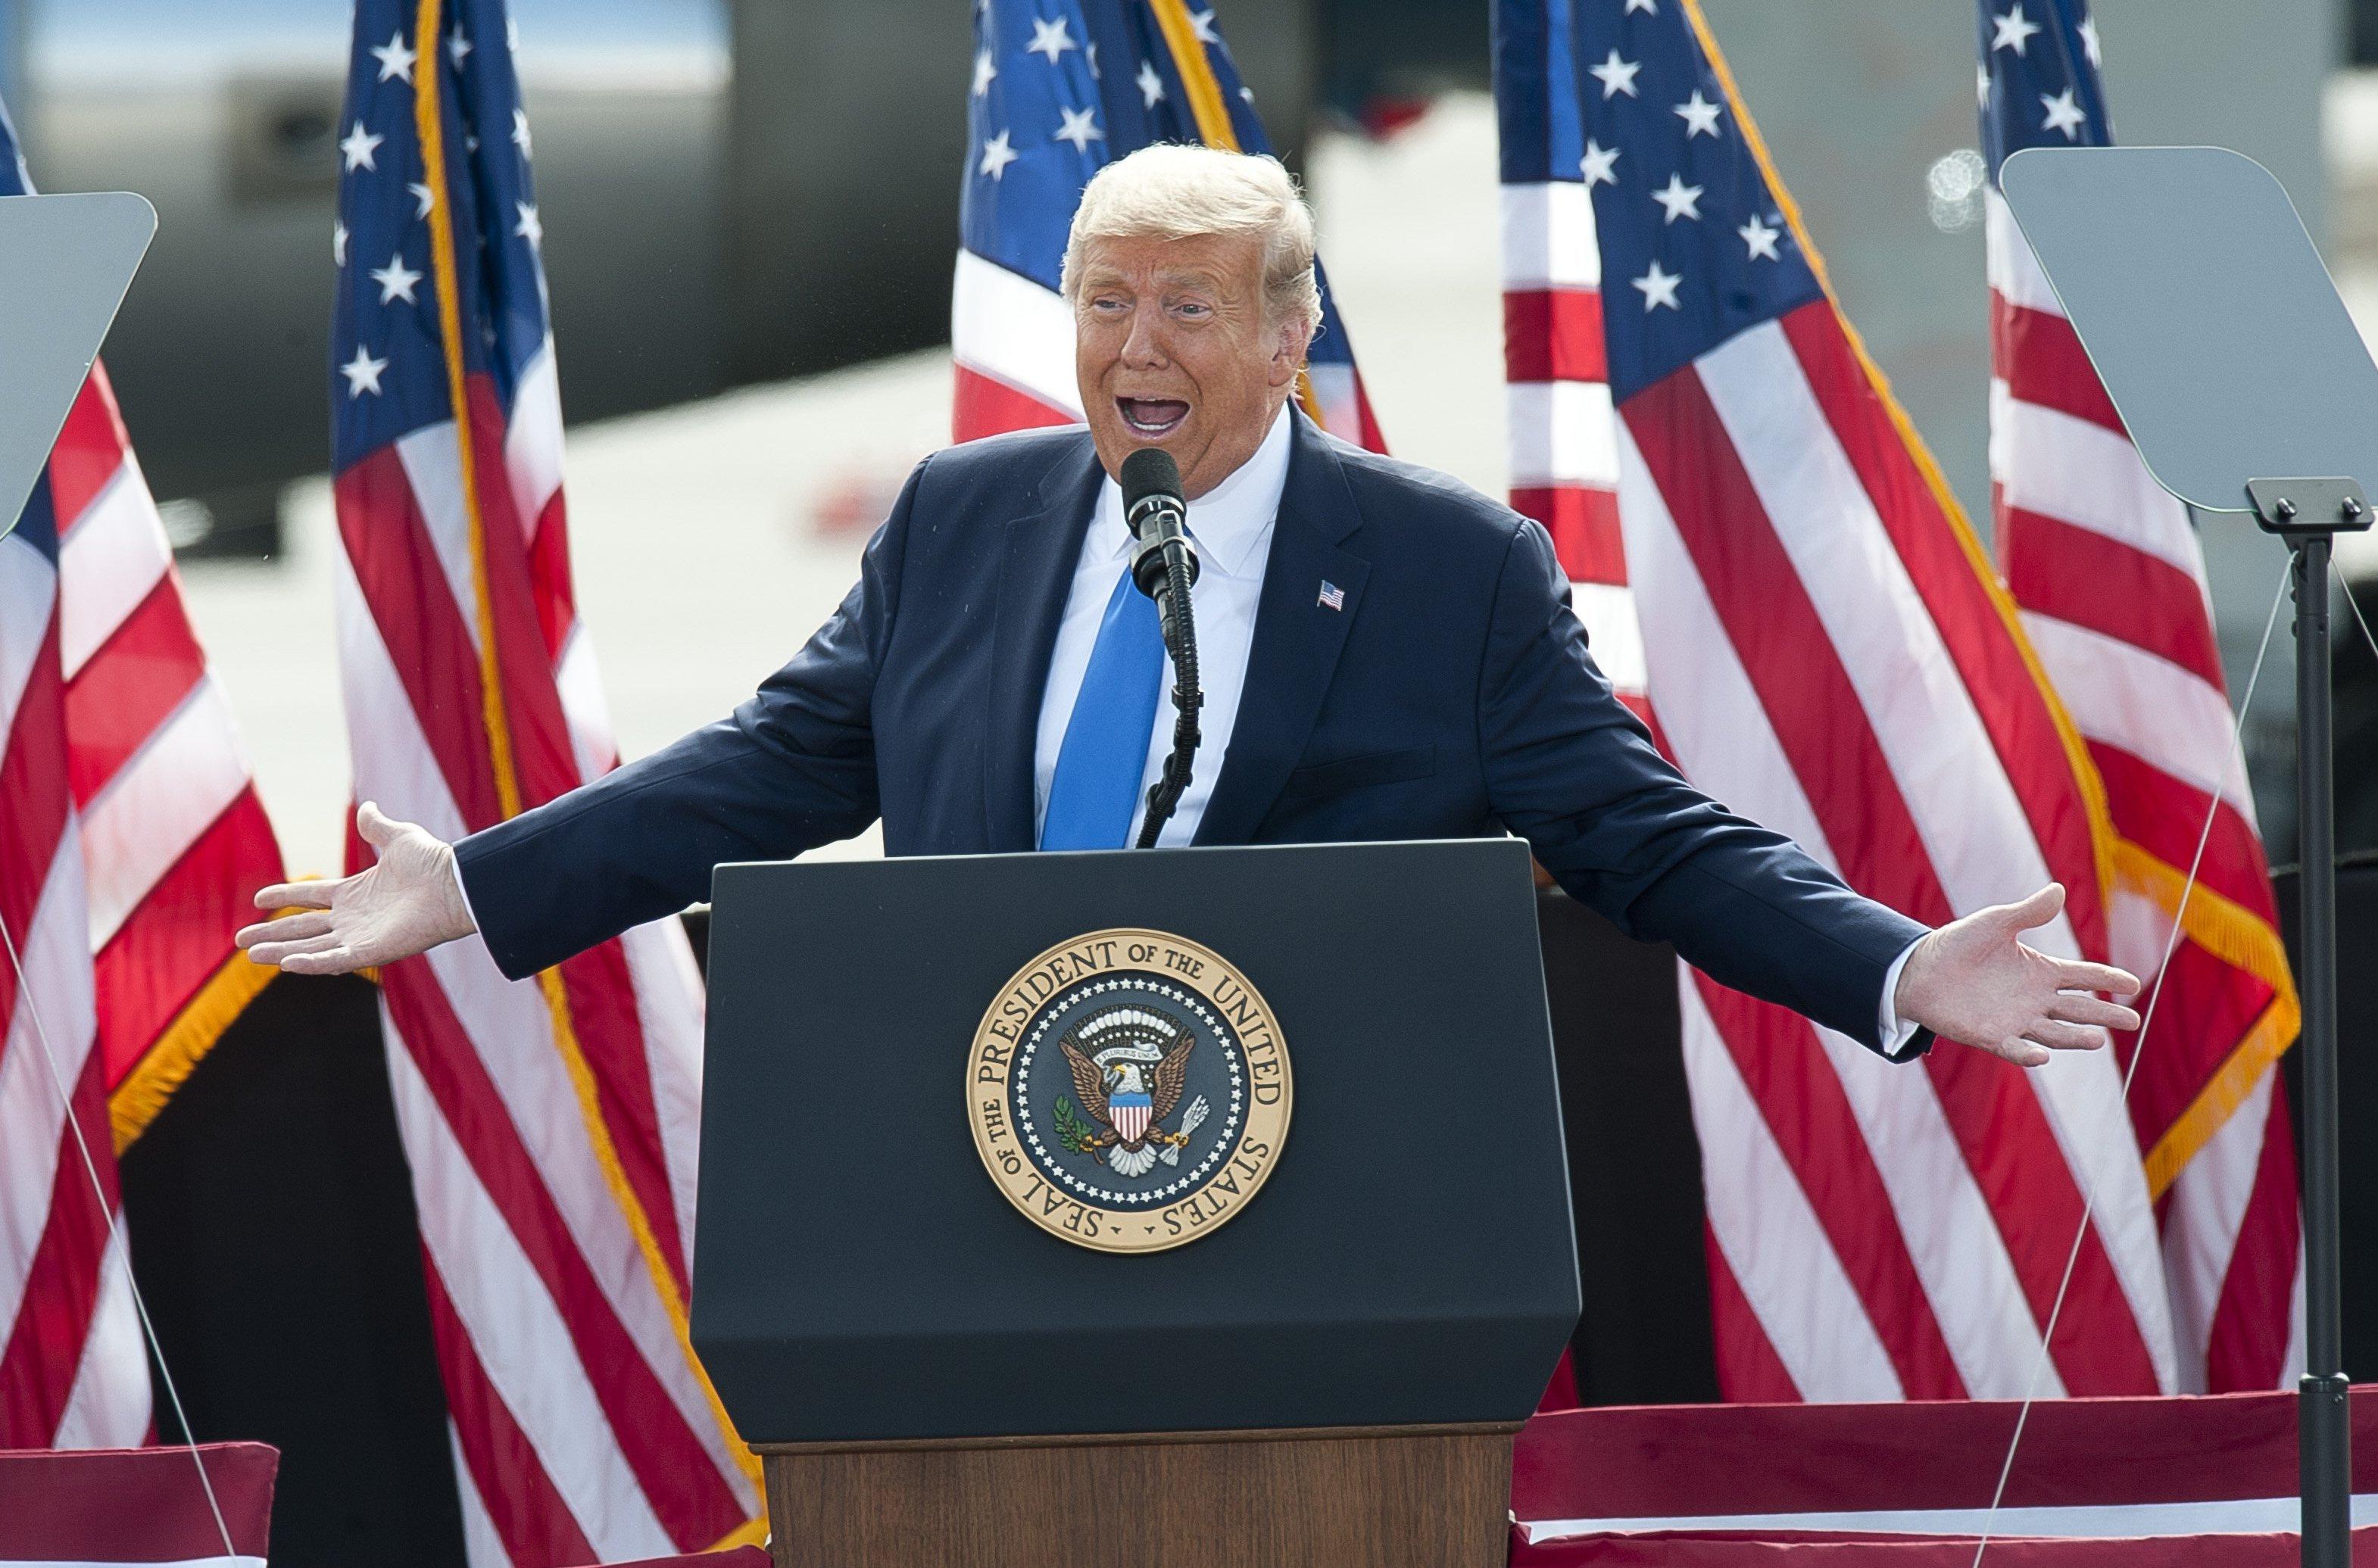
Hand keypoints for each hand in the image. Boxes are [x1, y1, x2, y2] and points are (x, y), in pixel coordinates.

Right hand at [237, 802, 475, 974]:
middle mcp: (354, 918)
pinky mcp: (372, 952)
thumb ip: (377, 827)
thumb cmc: (433, 863)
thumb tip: (367, 807)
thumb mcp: (399, 838)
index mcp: (355, 893)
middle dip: (271, 935)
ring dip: (281, 952)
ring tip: (251, 955)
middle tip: (239, 941)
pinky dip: (311, 964)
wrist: (456, 883)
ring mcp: (361, 937)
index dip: (284, 897)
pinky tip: (286, 965)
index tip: (257, 899)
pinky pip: (336, 961)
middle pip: (303, 929)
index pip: (311, 898)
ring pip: (311, 948)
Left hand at [1893, 884, 2140, 1067]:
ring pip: (2054, 1033)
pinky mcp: (1991, 1037)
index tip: (2133, 983)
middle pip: (2079, 1008)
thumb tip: (2058, 890)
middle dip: (2105, 1014)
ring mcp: (2016, 1020)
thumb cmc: (1959, 944)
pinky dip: (2027, 1054)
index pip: (2083, 976)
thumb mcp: (1995, 923)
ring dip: (2075, 1038)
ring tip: (2098, 1040)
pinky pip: (2014, 1049)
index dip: (2108, 978)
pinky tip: (2042, 1056)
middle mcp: (2036, 1000)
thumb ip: (2028, 912)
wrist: (1920, 969)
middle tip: (2132, 1021)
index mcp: (2041, 971)